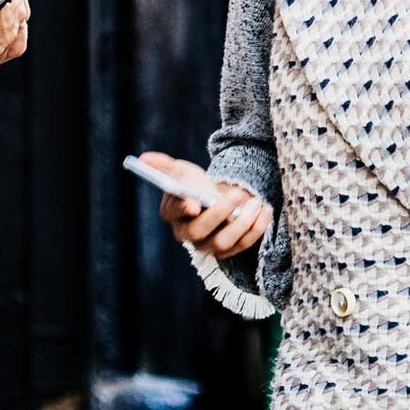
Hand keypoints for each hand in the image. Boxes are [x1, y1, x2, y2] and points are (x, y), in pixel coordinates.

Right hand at [147, 152, 270, 257]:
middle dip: (218, 214)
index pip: (174, 213)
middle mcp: (187, 235)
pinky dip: (257, 228)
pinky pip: (243, 245)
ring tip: (257, 202)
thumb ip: (164, 165)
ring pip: (223, 242)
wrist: (216, 200)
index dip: (183, 208)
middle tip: (235, 194)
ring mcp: (208, 246)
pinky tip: (265, 210)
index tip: (194, 203)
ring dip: (242, 223)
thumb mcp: (182, 171)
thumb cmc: (196, 186)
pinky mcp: (228, 251)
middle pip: (199, 232)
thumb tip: (144, 158)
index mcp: (172, 213)